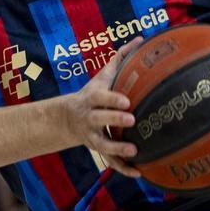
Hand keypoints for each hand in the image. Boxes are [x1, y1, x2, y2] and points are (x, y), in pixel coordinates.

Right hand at [61, 37, 144, 163]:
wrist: (68, 118)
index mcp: (92, 98)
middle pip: (99, 120)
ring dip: (116, 150)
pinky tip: (139, 171)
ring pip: (102, 145)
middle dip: (113, 120)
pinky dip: (122, 168)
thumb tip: (141, 39)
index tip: (127, 101)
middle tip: (132, 121)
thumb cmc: (94, 93)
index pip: (100, 97)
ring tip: (134, 151)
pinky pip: (109, 162)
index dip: (111, 99)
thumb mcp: (103, 76)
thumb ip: (121, 58)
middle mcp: (89, 117)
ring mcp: (91, 135)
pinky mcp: (97, 149)